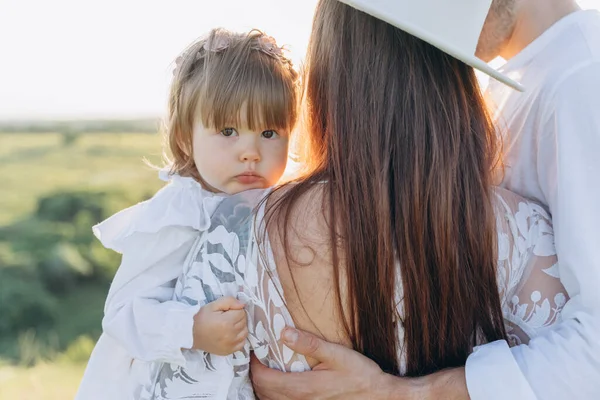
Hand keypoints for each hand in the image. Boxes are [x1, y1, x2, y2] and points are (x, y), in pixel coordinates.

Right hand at [192, 296, 247, 354]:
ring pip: (245, 332)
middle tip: (227, 317)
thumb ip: (229, 301)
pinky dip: (239, 337)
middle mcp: (230, 335)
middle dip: (238, 317)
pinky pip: (242, 343)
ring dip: (240, 327)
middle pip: (244, 321)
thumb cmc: (201, 319)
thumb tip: (242, 304)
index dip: (235, 309)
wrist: (191, 335)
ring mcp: (230, 345)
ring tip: (230, 325)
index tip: (227, 311)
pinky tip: (232, 334)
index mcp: (226, 322)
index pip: (241, 312)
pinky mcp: (229, 351)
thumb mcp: (212, 305)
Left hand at [251, 327, 393, 399]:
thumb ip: (310, 344)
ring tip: (267, 367)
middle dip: (256, 373)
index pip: (263, 378)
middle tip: (258, 355)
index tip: (255, 350)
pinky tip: (281, 382)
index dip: (253, 364)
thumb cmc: (359, 375)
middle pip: (262, 391)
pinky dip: (274, 394)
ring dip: (264, 385)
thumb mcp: (337, 354)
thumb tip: (284, 332)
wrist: (377, 397)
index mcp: (301, 388)